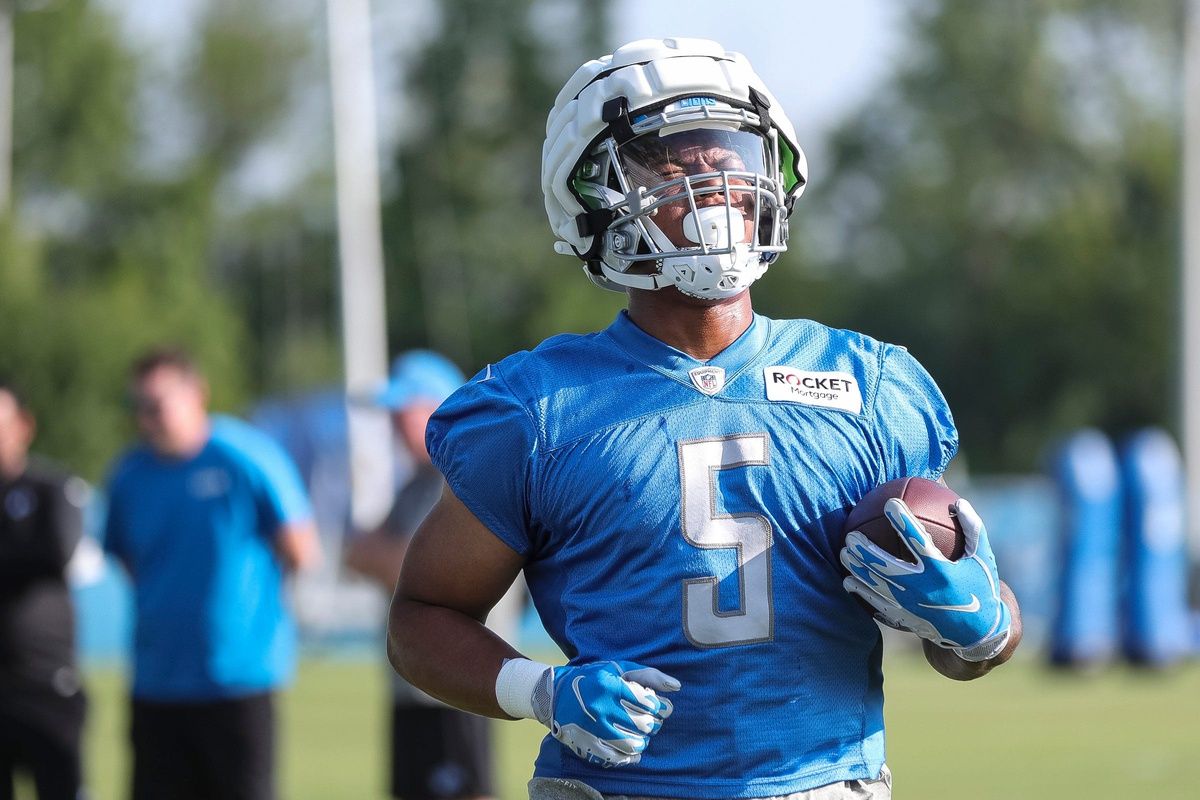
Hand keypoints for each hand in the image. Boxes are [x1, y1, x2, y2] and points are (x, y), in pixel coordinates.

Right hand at [544, 661, 678, 767]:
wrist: (555, 695)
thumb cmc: (592, 678)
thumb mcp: (618, 668)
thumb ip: (648, 675)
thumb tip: (677, 686)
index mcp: (610, 686)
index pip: (649, 702)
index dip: (658, 706)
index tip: (654, 705)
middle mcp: (601, 708)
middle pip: (644, 724)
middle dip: (653, 723)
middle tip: (649, 719)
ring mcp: (593, 730)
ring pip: (634, 744)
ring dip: (643, 740)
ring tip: (640, 732)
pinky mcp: (588, 746)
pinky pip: (618, 758)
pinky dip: (630, 756)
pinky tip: (632, 748)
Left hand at [840, 498, 1011, 661]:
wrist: (978, 632)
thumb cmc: (980, 586)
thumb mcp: (983, 558)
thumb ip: (972, 529)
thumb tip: (958, 502)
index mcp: (942, 571)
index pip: (919, 540)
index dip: (903, 521)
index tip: (890, 503)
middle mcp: (924, 589)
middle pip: (887, 566)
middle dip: (866, 551)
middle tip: (851, 535)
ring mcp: (911, 606)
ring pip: (877, 585)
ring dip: (858, 569)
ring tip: (843, 553)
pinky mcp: (905, 618)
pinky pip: (878, 604)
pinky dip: (862, 592)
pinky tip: (847, 581)